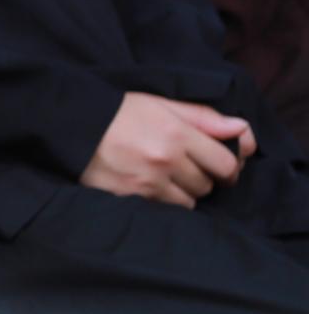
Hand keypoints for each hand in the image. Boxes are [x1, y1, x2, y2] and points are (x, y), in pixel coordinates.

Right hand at [80, 92, 256, 206]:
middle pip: (207, 185)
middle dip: (202, 177)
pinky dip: (164, 200)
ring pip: (189, 201)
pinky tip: (151, 186)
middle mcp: (165, 160)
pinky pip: (165, 210)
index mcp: (176, 133)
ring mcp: (148, 182)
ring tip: (165, 177)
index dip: (229, 167)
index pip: (226, 164)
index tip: (221, 166)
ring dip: (184, 192)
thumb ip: (203, 117)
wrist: (71, 124)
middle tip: (186, 167)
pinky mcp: (131, 198)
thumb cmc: (119, 112)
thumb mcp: (160, 104)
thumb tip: (241, 130)